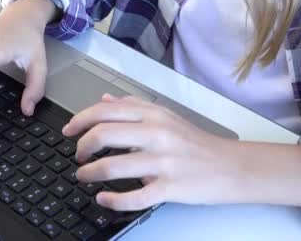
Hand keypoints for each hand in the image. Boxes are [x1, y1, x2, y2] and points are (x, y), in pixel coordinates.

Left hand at [62, 95, 240, 210]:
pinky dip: (112, 200)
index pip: (105, 111)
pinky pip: (133, 197)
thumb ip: (134, 107)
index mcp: (154, 114)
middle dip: (81, 147)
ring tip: (84, 176)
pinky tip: (103, 198)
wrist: (231, 166)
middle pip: (103, 135)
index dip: (79, 120)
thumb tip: (104, 99)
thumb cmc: (196, 143)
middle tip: (77, 156)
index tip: (68, 130)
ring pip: (112, 167)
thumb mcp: (166, 117)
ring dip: (89, 173)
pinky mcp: (170, 188)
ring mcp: (163, 162)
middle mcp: (157, 134)